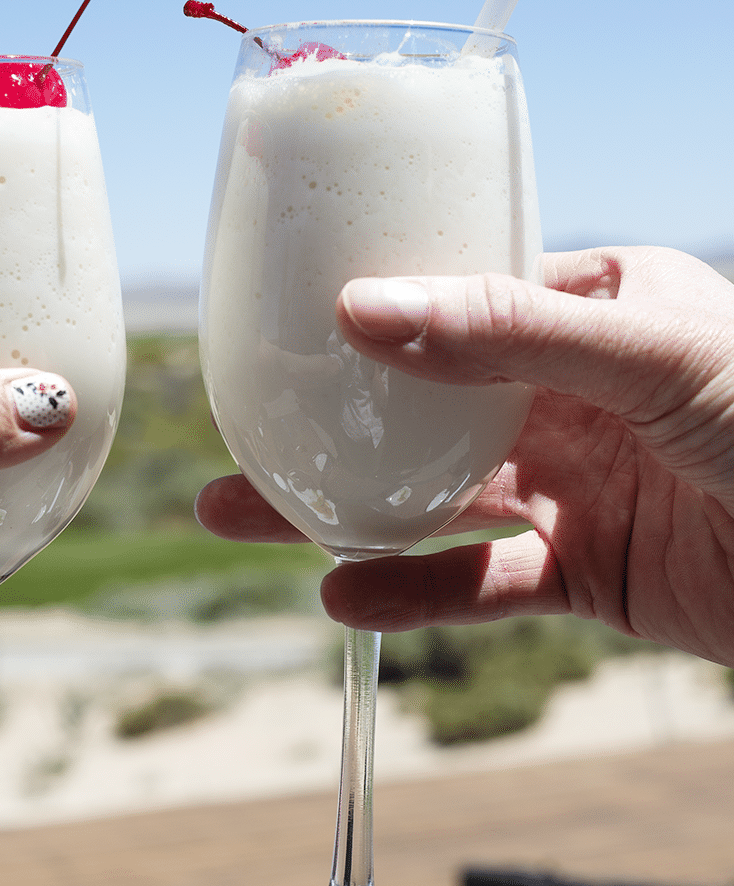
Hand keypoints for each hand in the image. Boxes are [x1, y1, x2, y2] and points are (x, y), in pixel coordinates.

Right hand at [196, 247, 733, 668]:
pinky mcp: (585, 571)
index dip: (378, 302)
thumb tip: (362, 305)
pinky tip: (347, 594)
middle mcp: (575, 390)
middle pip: (427, 400)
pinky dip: (414, 590)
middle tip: (235, 427)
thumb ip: (506, 328)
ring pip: (434, 493)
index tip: (284, 313)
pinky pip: (482, 580)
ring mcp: (577, 482)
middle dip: (332, 416)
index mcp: (596, 305)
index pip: (464, 290)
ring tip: (241, 514)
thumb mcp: (649, 348)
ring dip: (341, 508)